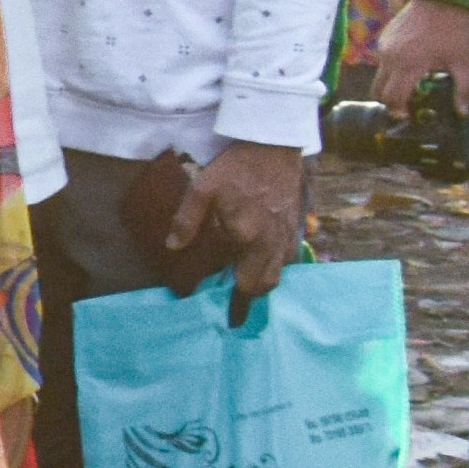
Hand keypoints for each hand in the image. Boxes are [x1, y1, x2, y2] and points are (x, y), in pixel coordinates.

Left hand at [172, 140, 310, 301]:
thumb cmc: (236, 167)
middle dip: (248, 299)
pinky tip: (260, 264)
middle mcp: (271, 242)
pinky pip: (288, 259)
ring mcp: (286, 236)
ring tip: (244, 289)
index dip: (235, 303)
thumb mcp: (203, 188)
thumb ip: (186, 220)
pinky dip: (275, 267)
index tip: (230, 322)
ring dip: (261, 283)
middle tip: (233, 308)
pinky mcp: (295, 227)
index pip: (241, 282)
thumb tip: (172, 247)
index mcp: (247, 237)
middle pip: (263, 285)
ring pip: (278, 274)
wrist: (273, 145)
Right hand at [367, 0, 468, 102]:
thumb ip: (464, 89)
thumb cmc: (453, 31)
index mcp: (408, 65)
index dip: (399, 111)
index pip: (393, 97)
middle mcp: (390, 58)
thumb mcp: (464, 62)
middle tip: (406, 105)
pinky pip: (382, 61)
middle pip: (378, 91)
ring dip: (390, 85)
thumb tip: (463, 112)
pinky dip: (391, 69)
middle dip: (390, 102)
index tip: (409, 116)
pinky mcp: (383, 39)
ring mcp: (384, 47)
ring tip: (410, 84)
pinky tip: (410, 63)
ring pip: (379, 76)